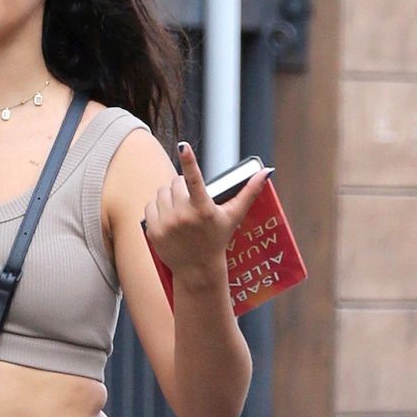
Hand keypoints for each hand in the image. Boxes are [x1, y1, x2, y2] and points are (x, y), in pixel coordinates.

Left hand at [143, 145, 270, 286]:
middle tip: (189, 200)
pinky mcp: (153, 231)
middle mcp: (183, 216)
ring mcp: (166, 224)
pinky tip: (168, 217)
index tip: (184, 146)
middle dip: (182, 187)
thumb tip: (266, 171)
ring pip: (161, 192)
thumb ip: (249, 192)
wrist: (197, 270)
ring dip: (169, 196)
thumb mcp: (233, 216)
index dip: (190, 161)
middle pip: (175, 183)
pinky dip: (157, 208)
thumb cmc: (216, 239)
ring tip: (179, 209)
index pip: (195, 179)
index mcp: (203, 209)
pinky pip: (150, 206)